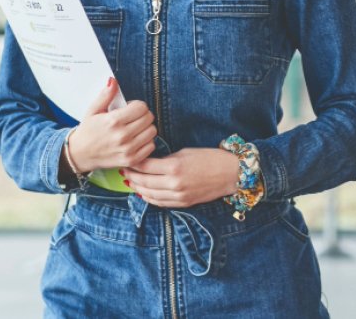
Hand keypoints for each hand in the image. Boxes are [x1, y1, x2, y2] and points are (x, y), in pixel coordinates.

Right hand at [67, 78, 156, 171]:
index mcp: (113, 121)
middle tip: (133, 118)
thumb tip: (113, 80)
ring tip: (134, 129)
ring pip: (152, 131)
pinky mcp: (131, 160)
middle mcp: (122, 136)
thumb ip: (105, 95)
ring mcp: (128, 149)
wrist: (79, 155)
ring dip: (145, 128)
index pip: (141, 107)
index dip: (137, 105)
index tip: (130, 109)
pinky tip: (135, 140)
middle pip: (149, 118)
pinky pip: (151, 146)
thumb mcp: (93, 110)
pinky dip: (146, 142)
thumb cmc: (88, 131)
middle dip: (143, 115)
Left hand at [122, 148, 238, 207]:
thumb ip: (167, 158)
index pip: (145, 166)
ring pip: (149, 195)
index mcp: (174, 166)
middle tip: (125, 171)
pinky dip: (149, 198)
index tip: (128, 159)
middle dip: (132, 176)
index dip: (134, 163)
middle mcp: (174, 183)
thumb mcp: (186, 152)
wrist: (231, 173)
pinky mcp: (183, 203)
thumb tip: (150, 163)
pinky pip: (160, 203)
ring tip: (131, 182)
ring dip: (138, 188)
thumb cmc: (210, 158)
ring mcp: (178, 195)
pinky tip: (144, 193)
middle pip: (144, 182)